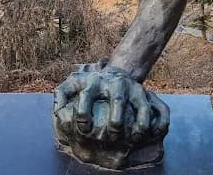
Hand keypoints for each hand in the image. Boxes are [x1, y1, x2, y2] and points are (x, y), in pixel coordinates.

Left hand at [53, 67, 168, 143]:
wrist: (115, 73)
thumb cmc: (91, 84)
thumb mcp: (74, 84)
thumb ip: (62, 94)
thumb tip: (58, 109)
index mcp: (94, 82)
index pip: (87, 97)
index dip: (84, 116)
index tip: (84, 130)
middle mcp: (114, 83)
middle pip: (118, 102)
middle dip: (116, 122)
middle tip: (112, 136)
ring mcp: (132, 87)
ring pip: (140, 105)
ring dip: (138, 125)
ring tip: (132, 139)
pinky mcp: (144, 93)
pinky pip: (154, 109)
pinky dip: (151, 123)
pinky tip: (144, 135)